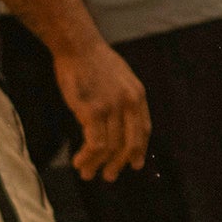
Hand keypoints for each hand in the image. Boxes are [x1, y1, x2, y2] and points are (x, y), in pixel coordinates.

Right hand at [54, 35, 150, 181]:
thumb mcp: (120, 77)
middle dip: (119, 164)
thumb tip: (120, 121)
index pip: (144, 130)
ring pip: (110, 148)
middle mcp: (129, 103)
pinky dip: (87, 157)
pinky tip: (78, 161)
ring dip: (97, 165)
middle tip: (110, 176)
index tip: (135, 164)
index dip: (139, 150)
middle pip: (129, 144)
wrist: (77, 45)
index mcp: (138, 95)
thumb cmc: (93, 59)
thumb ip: (123, 99)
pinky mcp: (93, 111)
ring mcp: (112, 108)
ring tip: (87, 174)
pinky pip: (95, 144)